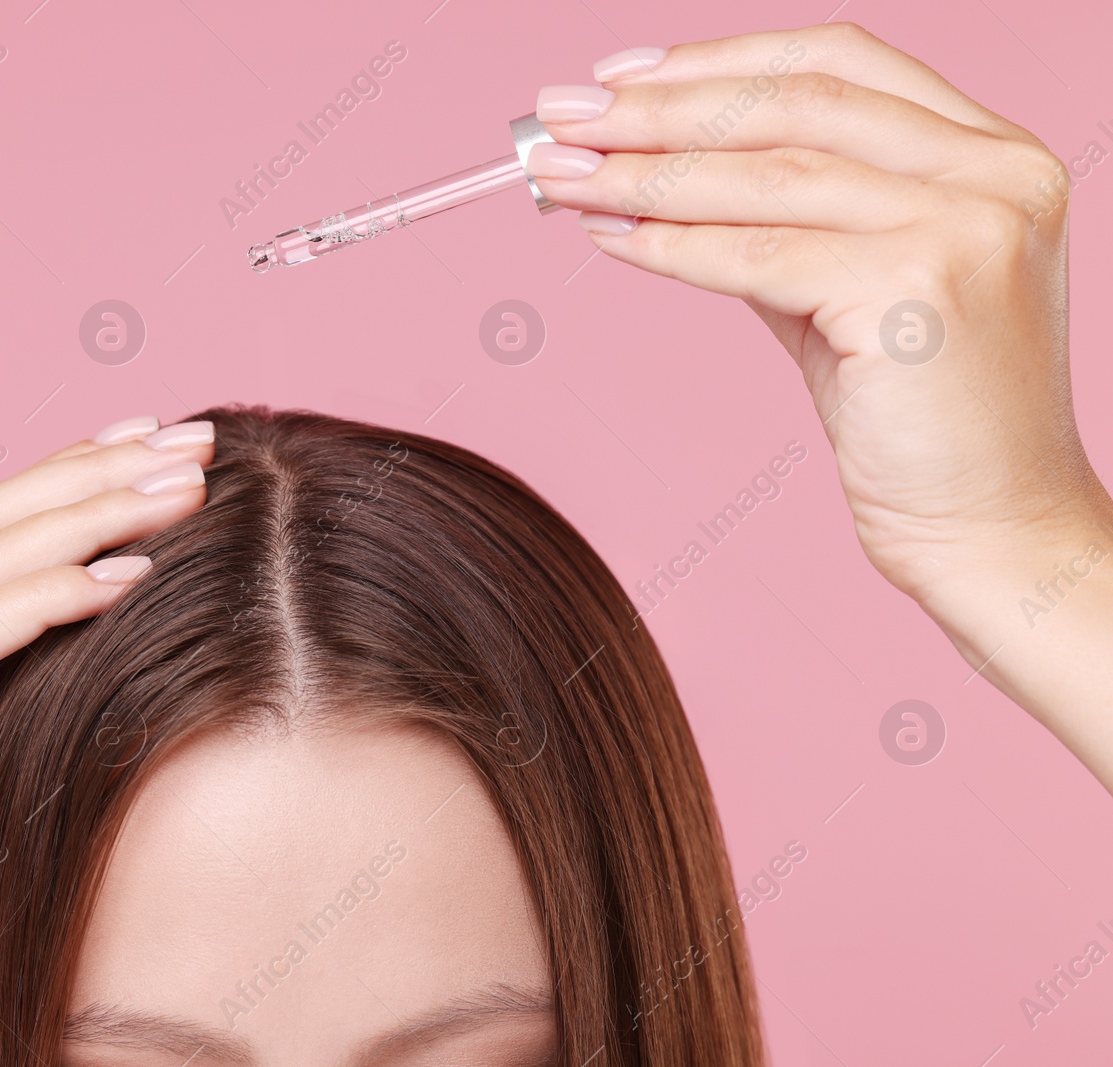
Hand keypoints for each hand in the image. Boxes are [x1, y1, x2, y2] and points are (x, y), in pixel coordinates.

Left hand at [526, 24, 1112, 782]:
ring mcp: (964, 227)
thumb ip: (783, 220)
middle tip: (560, 119)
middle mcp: (993, 173)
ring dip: (644, 173)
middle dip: (658, 109)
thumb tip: (654, 176)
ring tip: (561, 177)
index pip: (836, 60)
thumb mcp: (852, 286)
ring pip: (765, 176)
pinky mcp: (915, 291)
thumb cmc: (918, 414)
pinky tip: (610, 239)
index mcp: (990, 152)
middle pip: (792, 104)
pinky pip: (758, 256)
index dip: (717, 60)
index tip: (619, 76)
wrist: (990, 526)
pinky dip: (672, 245)